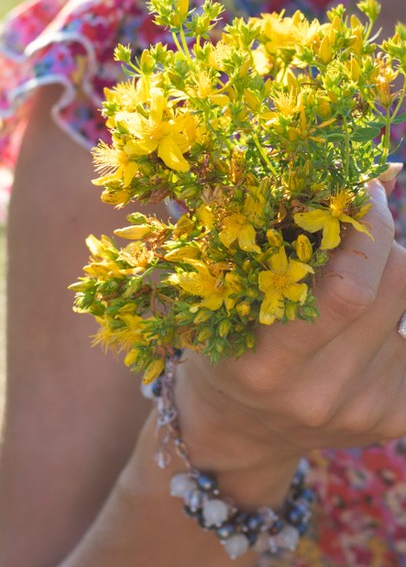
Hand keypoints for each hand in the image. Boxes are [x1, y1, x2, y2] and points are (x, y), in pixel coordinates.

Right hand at [173, 177, 405, 497]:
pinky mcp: (392, 417)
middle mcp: (317, 393)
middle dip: (381, 238)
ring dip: (385, 271)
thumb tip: (359, 178)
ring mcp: (360, 408)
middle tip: (356, 219)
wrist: (235, 431)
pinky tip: (359, 322)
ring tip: (348, 271)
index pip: (347, 290)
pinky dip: (391, 313)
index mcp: (263, 365)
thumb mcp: (220, 302)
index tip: (359, 190)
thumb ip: (267, 245)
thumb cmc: (222, 348)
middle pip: (393, 287)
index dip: (367, 228)